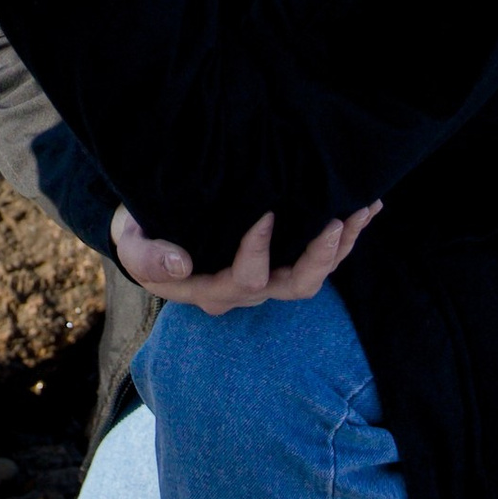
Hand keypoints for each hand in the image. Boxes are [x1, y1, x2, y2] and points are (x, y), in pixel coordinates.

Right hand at [111, 201, 379, 314]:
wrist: (151, 231)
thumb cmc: (141, 234)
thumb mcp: (131, 243)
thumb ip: (147, 257)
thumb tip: (182, 263)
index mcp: (211, 289)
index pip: (244, 280)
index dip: (257, 251)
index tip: (265, 212)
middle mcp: (246, 290)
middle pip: (294, 286)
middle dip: (320, 257)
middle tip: (335, 222)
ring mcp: (267, 277)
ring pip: (314, 275)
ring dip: (340, 247)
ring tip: (361, 210)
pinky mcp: (280, 259)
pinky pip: (319, 257)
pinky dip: (343, 237)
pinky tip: (365, 208)